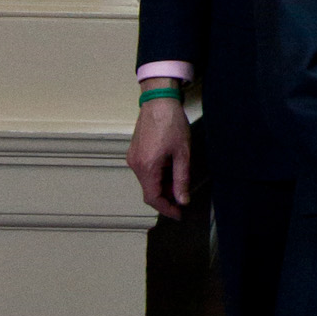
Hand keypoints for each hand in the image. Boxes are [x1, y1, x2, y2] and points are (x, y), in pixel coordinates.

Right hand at [127, 97, 192, 215]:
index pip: (153, 198)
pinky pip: (145, 171)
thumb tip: (182, 200)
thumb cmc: (171, 123)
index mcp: (147, 167)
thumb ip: (181, 179)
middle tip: (183, 195)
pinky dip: (157, 175)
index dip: (166, 209)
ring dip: (162, 184)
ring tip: (179, 176)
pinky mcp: (134, 151)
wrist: (159, 100)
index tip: (179, 214)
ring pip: (147, 181)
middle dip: (166, 196)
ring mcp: (133, 158)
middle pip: (149, 190)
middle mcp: (135, 165)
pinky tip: (170, 167)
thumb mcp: (182, 153)